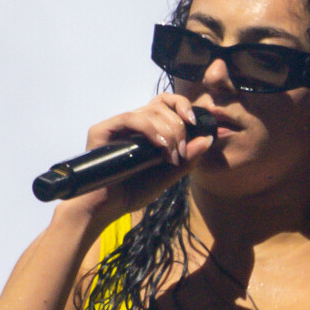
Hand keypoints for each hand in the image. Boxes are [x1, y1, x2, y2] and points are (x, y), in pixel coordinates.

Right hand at [63, 93, 214, 223]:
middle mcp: (133, 123)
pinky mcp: (102, 130)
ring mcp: (118, 126)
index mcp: (148, 129)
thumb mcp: (169, 175)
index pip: (166, 103)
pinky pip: (129, 118)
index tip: (196, 122)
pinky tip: (159, 145)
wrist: (109, 207)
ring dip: (168, 132)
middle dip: (179, 127)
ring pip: (149, 111)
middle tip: (181, 152)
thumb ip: (188, 158)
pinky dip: (149, 129)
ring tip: (170, 156)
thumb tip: (208, 139)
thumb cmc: (135, 191)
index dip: (183, 105)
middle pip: (162, 105)